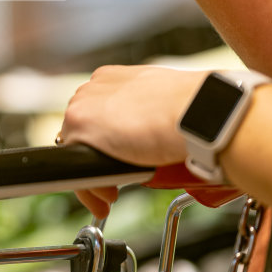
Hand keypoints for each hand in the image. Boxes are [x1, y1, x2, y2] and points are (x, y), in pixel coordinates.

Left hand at [60, 66, 207, 215]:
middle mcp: (94, 87)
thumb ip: (143, 115)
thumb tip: (144, 135)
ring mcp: (83, 104)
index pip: (98, 117)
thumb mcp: (162, 105)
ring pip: (76, 150)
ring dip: (95, 176)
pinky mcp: (79, 125)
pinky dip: (89, 185)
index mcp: (113, 79)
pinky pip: (75, 166)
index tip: (120, 161)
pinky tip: (109, 192)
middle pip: (83, 134)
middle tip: (116, 186)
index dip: (107, 144)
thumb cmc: (192, 109)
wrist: (196, 111)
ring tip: (114, 192)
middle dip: (99, 162)